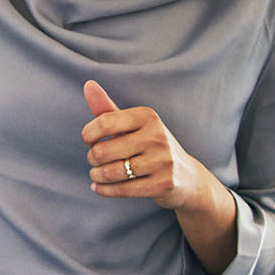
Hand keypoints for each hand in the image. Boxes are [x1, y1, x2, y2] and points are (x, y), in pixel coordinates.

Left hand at [81, 80, 221, 213]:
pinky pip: (122, 189)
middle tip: (95, 160)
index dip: (88, 134)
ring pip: (111, 172)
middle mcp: (157, 136)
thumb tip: (88, 84)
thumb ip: (107, 108)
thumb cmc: (150, 146)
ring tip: (96, 174)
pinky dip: (104, 190)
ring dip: (96, 175)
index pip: (104, 122)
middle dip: (92, 158)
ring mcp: (162, 161)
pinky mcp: (163, 185)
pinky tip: (98, 187)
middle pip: (103, 150)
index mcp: (147, 116)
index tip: (89, 140)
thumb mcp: (132, 125)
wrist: (186, 176)